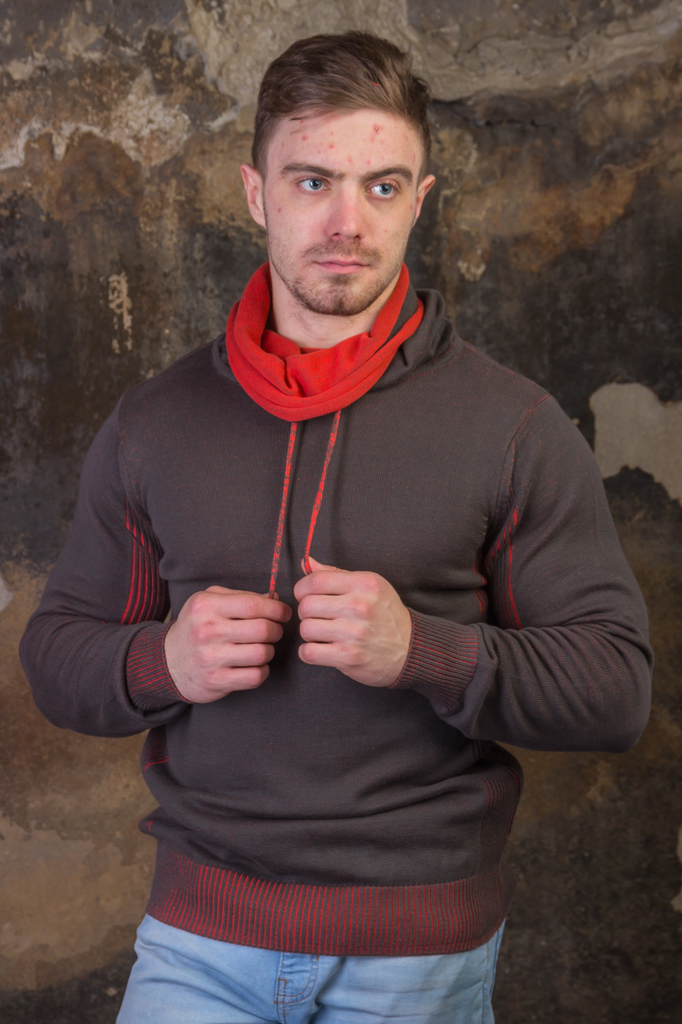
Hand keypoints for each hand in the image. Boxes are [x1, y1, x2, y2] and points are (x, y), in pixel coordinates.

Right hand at [164, 586, 291, 702]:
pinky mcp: (215, 681)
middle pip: (262, 629)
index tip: (284, 613)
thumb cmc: (195, 627)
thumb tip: (274, 599)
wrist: (167, 662)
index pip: (253, 605)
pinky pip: (255, 676)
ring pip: (262, 653)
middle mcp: (207, 631)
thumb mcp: (209, 601)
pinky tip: (254, 665)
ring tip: (262, 647)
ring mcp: (211, 658)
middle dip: (276, 630)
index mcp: (206, 606)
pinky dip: (262, 670)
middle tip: (274, 631)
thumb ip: (241, 597)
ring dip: (269, 651)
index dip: (276, 609)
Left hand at [294, 557, 411, 686]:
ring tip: (322, 634)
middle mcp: (359, 606)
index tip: (305, 595)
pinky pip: (309, 652)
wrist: (410, 649)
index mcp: (364, 584)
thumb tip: (306, 563)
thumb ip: (336, 574)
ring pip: (306, 629)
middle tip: (317, 617)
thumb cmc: (386, 615)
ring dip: (309, 633)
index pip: (315, 580)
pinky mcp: (349, 657)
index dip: (302, 588)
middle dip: (306, 612)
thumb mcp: (369, 587)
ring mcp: (354, 633)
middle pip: (306, 605)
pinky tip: (321, 649)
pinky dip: (309, 653)